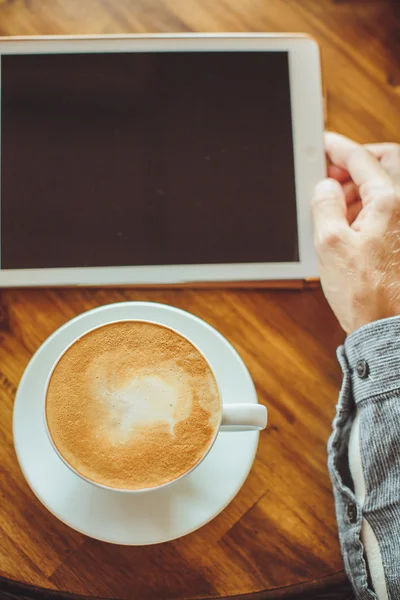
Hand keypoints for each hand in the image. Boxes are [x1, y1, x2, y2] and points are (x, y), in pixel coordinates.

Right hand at [311, 133, 399, 333]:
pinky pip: (388, 207)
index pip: (362, 159)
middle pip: (385, 163)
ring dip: (360, 187)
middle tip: (331, 174)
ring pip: (387, 185)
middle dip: (357, 163)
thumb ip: (325, 205)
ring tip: (335, 206)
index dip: (338, 148)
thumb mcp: (330, 244)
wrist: (386, 325)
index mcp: (390, 201)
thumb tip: (325, 187)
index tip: (324, 144)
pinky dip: (368, 206)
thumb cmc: (364, 292)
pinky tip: (349, 224)